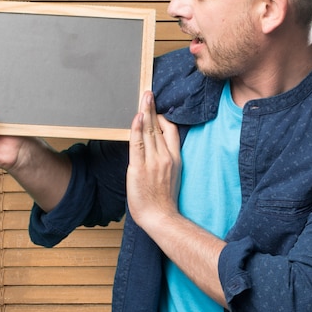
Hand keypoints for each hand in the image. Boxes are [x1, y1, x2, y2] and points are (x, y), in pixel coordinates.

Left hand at [126, 91, 181, 231]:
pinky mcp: (139, 167)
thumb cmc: (163, 200)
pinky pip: (137, 144)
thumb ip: (166, 160)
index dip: (164, 118)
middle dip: (153, 108)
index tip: (157, 109)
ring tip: (143, 97)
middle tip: (148, 93)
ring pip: (149, 131)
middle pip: (159, 127)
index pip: (172, 131)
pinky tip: (136, 117)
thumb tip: (157, 147)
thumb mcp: (173, 176)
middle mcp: (165, 157)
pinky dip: (137, 128)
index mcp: (175, 158)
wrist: (160, 217)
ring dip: (145, 112)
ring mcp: (153, 161)